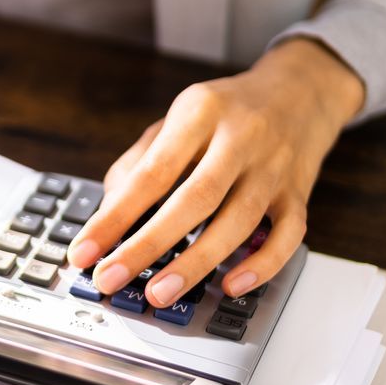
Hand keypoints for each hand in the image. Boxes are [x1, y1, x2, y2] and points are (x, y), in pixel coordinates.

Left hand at [67, 39, 364, 305]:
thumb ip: (140, 162)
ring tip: (159, 294)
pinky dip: (261, 265)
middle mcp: (240, 138)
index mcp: (200, 112)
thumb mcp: (178, 118)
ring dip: (196, 264)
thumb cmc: (227, 111)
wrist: (300, 90)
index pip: (151, 173)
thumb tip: (108, 215)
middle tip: (111, 278)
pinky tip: (231, 285)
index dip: (115, 216)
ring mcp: (274, 167)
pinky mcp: (298, 193)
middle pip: (194, 199)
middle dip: (148, 246)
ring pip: (238, 222)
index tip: (84, 251)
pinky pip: (288, 235)